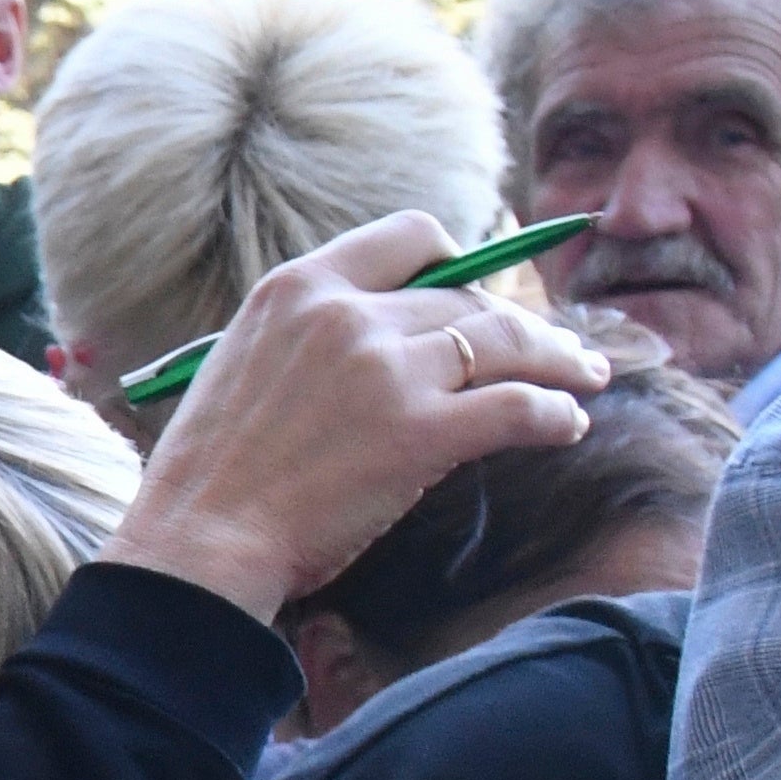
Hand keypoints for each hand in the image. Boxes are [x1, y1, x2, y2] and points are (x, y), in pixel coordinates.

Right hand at [120, 214, 605, 614]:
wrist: (196, 542)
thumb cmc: (210, 474)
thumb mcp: (243, 363)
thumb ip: (310, 336)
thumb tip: (384, 340)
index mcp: (297, 288)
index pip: (410, 237)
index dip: (459, 264)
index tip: (477, 294)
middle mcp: (347, 314)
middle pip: (470, 297)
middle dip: (521, 323)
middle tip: (553, 350)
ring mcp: (387, 371)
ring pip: (507, 342)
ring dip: (558, 361)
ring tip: (584, 378)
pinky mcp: (421, 432)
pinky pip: (519, 407)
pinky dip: (555, 413)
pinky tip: (569, 425)